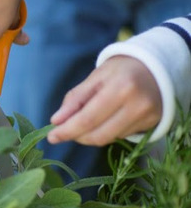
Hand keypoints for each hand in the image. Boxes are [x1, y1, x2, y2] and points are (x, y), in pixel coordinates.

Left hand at [48, 56, 162, 145]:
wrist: (156, 68)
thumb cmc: (120, 70)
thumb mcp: (95, 77)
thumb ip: (75, 99)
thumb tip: (56, 121)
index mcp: (121, 87)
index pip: (88, 118)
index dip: (68, 130)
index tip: (51, 136)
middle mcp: (137, 105)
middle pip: (98, 134)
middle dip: (75, 136)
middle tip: (60, 133)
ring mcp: (146, 118)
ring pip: (108, 139)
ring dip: (88, 136)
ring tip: (79, 125)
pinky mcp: (151, 125)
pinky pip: (119, 136)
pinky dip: (104, 132)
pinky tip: (101, 122)